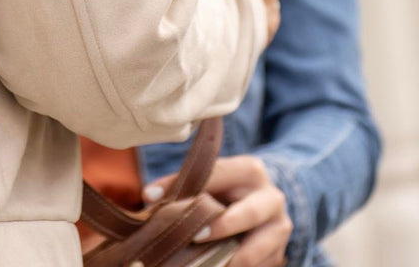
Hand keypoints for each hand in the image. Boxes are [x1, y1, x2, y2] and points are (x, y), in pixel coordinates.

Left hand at [145, 155, 291, 266]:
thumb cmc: (229, 190)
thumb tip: (149, 197)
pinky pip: (260, 266)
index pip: (217, 174)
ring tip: (208, 263)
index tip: (153, 197)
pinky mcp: (279, 254)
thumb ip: (182, 184)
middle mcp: (271, 198)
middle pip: (249, 213)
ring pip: (257, 248)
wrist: (266, 204)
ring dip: (231, 258)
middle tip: (195, 236)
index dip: (186, 184)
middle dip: (221, 226)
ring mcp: (279, 229)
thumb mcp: (210, 179)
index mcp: (250, 170)